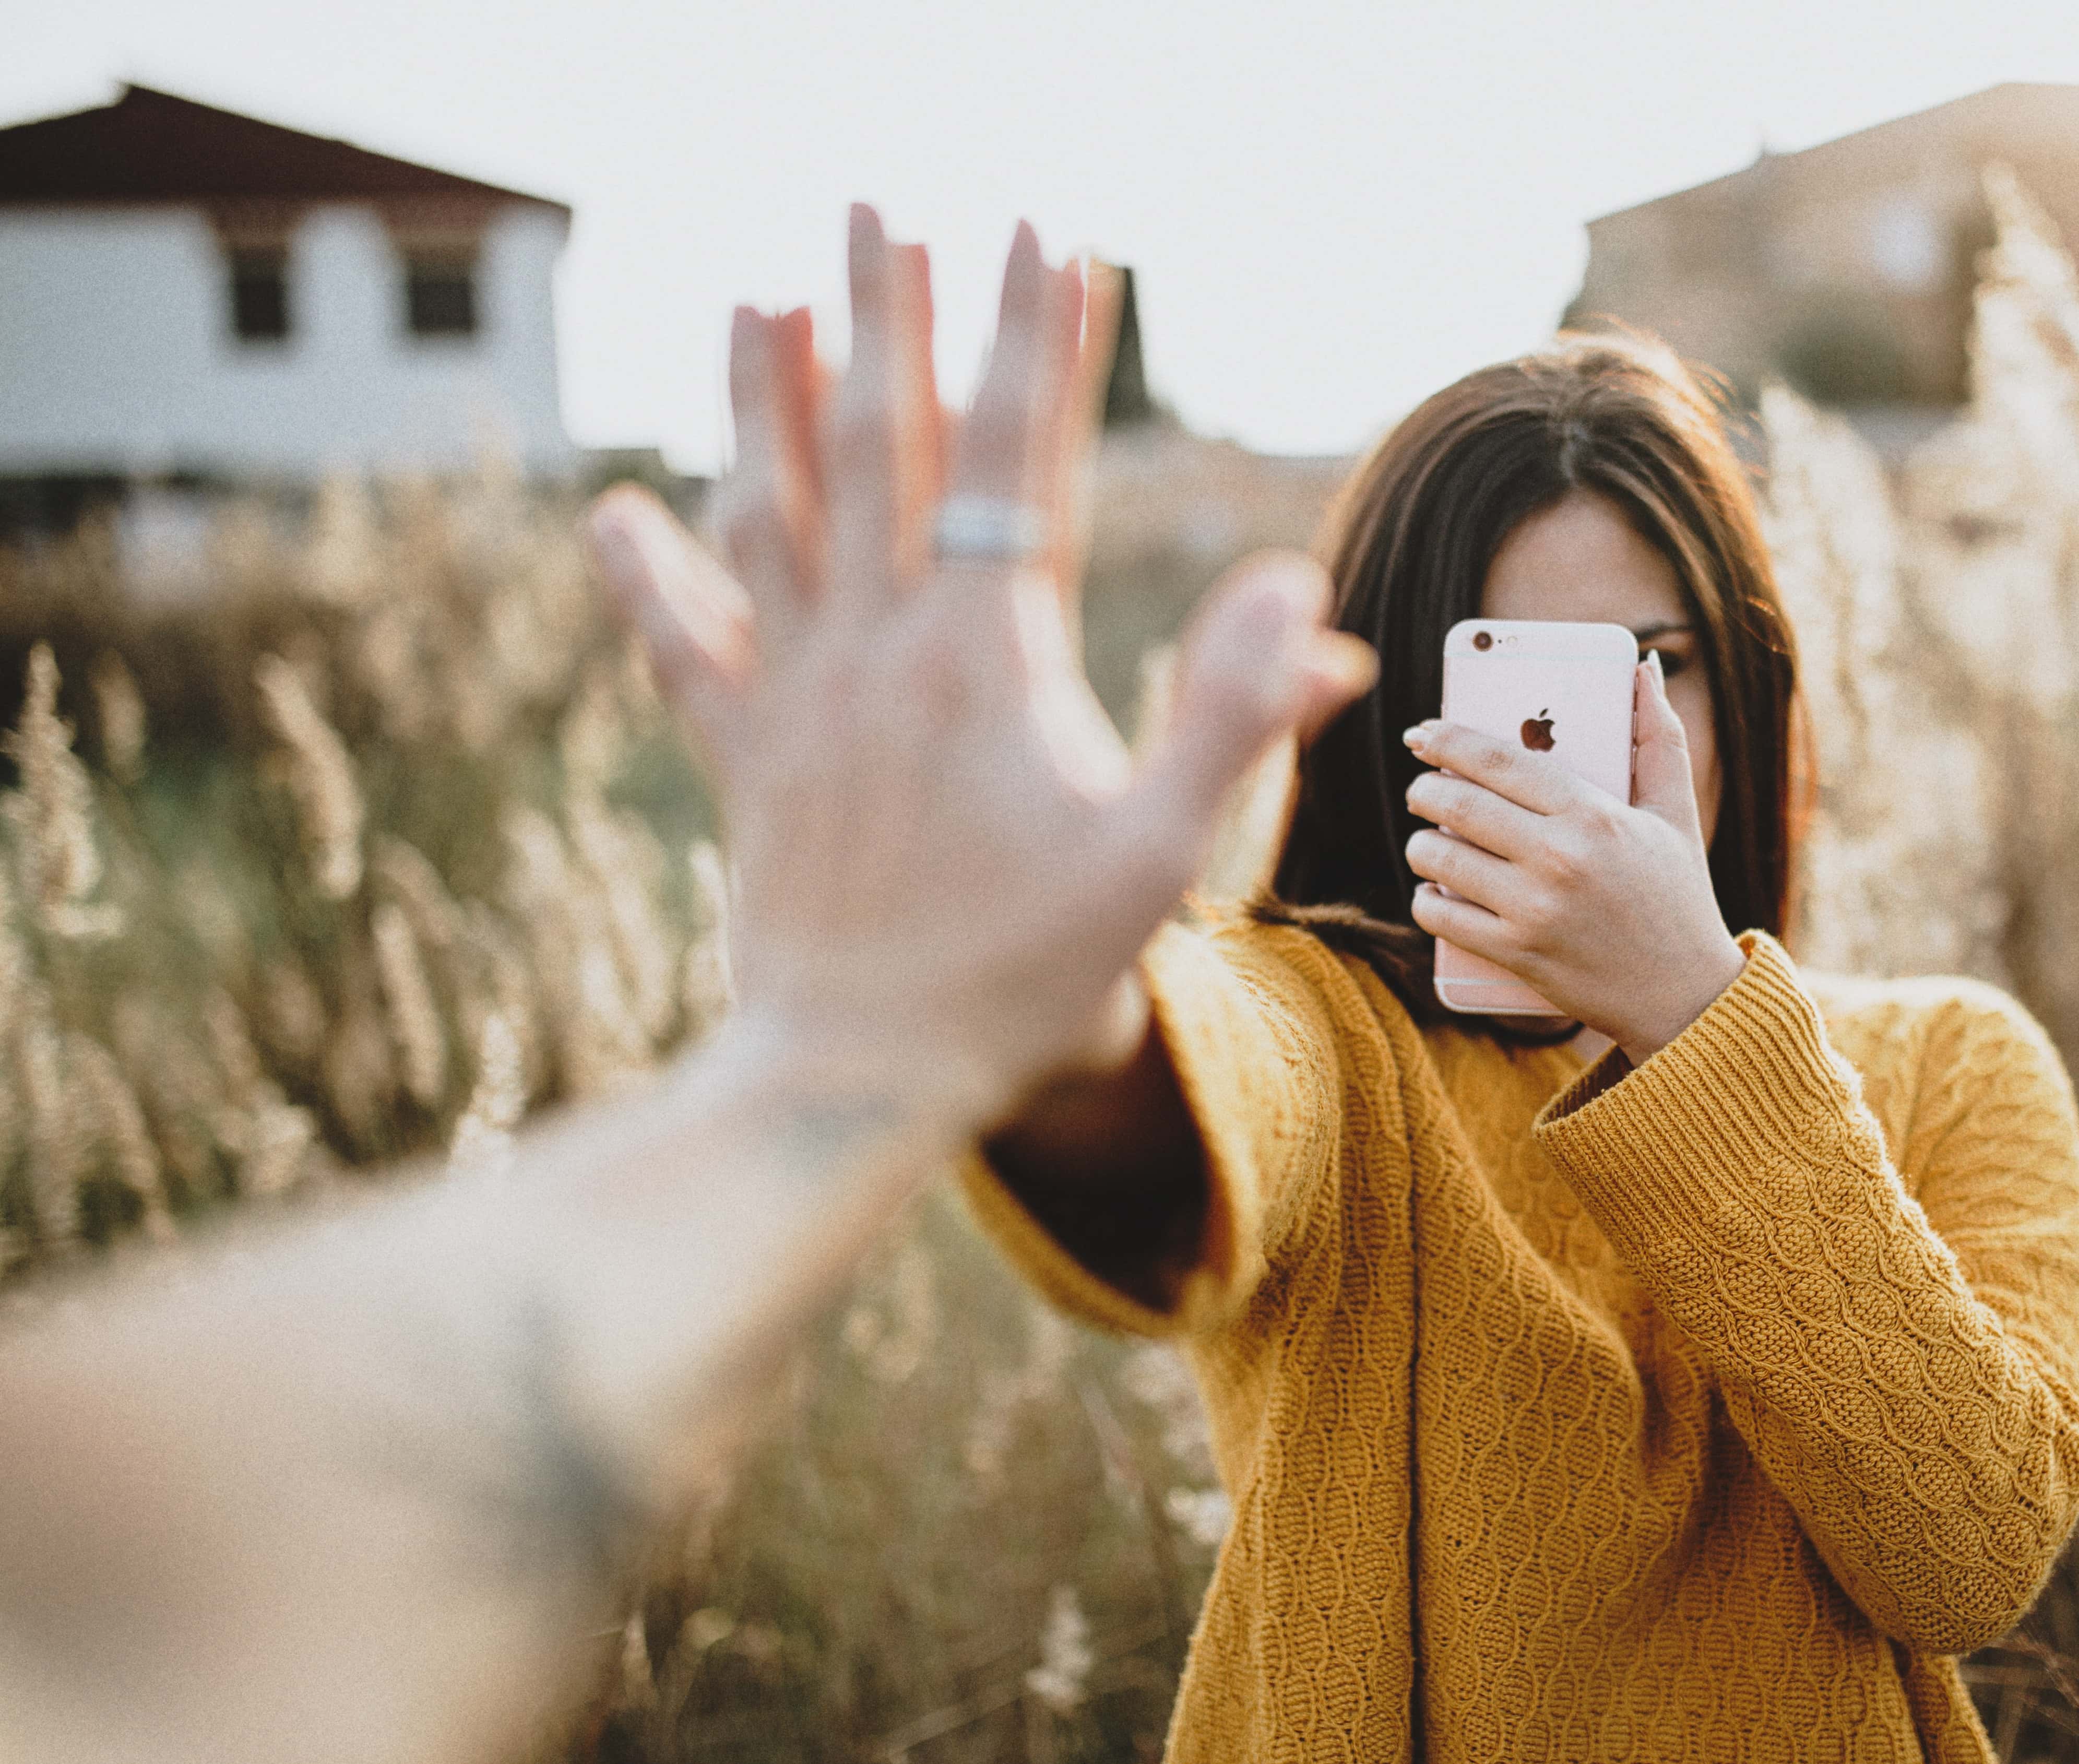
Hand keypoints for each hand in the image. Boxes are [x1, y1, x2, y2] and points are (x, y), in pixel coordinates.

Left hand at [587, 208, 1371, 1130]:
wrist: (862, 1079)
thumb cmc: (1027, 978)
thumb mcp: (1164, 857)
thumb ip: (1237, 719)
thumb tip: (1304, 597)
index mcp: (988, 658)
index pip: (1022, 461)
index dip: (1041, 341)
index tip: (1051, 235)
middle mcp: (879, 650)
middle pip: (881, 445)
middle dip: (891, 315)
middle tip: (885, 208)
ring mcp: (797, 698)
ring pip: (771, 512)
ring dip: (766, 396)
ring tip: (764, 296)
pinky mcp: (742, 759)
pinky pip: (683, 647)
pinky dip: (644, 577)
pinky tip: (614, 512)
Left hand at [1402, 654, 1744, 1062]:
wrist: (1685, 995)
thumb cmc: (1679, 896)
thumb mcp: (1678, 812)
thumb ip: (1659, 736)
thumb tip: (1643, 668)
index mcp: (1594, 814)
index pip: (1498, 760)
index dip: (1447, 740)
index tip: (1422, 735)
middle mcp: (1559, 858)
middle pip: (1456, 803)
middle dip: (1425, 790)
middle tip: (1424, 790)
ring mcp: (1534, 910)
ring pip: (1438, 857)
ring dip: (1421, 843)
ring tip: (1430, 840)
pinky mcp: (1516, 954)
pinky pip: (1439, 915)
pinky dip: (1426, 898)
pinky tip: (1434, 890)